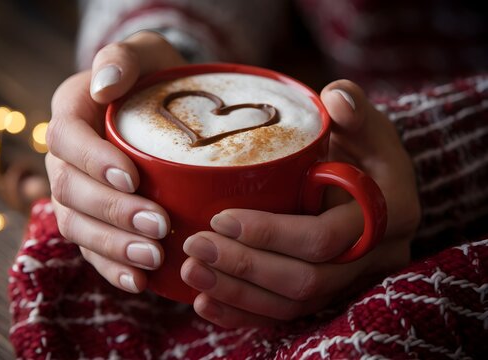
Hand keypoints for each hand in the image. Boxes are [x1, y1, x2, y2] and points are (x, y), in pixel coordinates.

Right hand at [45, 32, 185, 292]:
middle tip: (158, 225)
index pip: (68, 140)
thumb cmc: (155, 77)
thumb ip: (124, 59)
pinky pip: (92, 249)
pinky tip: (139, 281)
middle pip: (72, 191)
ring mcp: (76, 192)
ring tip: (153, 257)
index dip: (94, 162)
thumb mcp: (146, 53)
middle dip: (113, 212)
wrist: (161, 105)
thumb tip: (106, 84)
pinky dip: (112, 267)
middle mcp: (65, 157)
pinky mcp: (93, 218)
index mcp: (71, 113)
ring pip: (78, 226)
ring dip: (113, 246)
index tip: (133, 177)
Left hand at [181, 80, 420, 327]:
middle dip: (244, 267)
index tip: (221, 217)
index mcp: (389, 214)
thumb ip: (353, 108)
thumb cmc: (361, 146)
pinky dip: (244, 312)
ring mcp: (352, 280)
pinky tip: (205, 301)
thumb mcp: (364, 122)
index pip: (324, 238)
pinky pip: (286, 315)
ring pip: (292, 304)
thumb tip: (337, 97)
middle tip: (194, 247)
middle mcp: (375, 257)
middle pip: (305, 280)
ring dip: (236, 293)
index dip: (270, 233)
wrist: (370, 179)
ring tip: (190, 271)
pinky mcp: (329, 293)